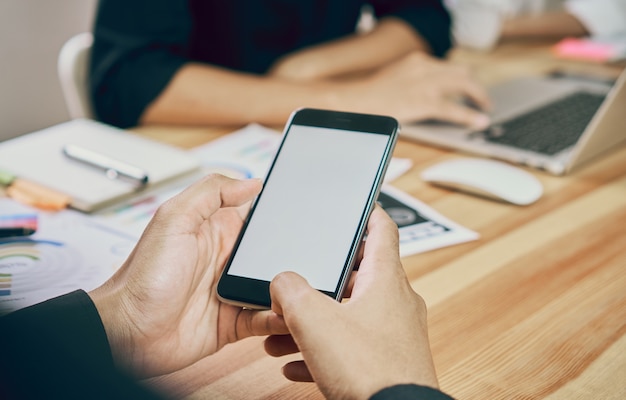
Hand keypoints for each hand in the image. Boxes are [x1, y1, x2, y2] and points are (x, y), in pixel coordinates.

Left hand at [89, 175, 287, 377]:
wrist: (127, 333)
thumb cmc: (144, 276)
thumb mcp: (173, 220)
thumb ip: (210, 194)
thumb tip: (251, 182)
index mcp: (218, 231)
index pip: (259, 217)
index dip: (281, 215)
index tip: (305, 215)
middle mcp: (229, 260)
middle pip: (275, 254)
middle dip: (294, 256)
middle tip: (314, 259)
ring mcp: (234, 291)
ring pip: (276, 288)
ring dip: (290, 290)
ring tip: (303, 291)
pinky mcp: (235, 323)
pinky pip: (266, 319)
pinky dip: (280, 319)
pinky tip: (286, 317)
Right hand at [265, 207, 438, 399]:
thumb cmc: (370, 370)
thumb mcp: (315, 321)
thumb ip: (291, 291)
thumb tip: (282, 282)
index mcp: (386, 279)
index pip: (382, 229)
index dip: (366, 212)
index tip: (355, 204)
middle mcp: (395, 303)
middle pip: (355, 276)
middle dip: (319, 282)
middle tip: (296, 283)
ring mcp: (394, 334)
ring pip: (348, 316)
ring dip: (315, 321)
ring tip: (282, 333)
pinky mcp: (388, 361)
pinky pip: (351, 347)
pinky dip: (323, 350)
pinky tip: (295, 363)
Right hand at [344, 52, 491, 128]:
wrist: (357, 101)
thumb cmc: (370, 96)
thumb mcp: (395, 79)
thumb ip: (412, 81)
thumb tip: (424, 93)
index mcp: (417, 60)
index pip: (448, 66)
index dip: (461, 78)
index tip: (467, 86)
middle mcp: (425, 67)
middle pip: (462, 72)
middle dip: (474, 85)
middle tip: (481, 98)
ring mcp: (426, 84)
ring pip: (465, 85)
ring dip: (479, 97)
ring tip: (485, 108)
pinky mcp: (425, 102)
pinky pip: (455, 109)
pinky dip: (470, 116)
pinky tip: (479, 120)